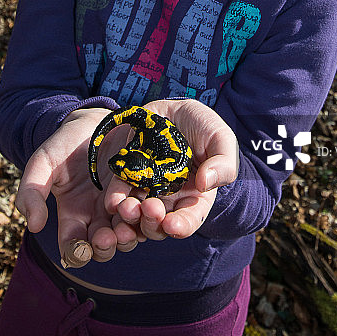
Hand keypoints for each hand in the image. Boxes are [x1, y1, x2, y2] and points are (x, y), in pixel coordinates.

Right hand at [15, 108, 146, 266]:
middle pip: (104, 246)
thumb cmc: (64, 143)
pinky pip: (147, 211)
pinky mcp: (141, 191)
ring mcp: (122, 205)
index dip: (78, 253)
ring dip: (129, 234)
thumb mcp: (43, 163)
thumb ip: (32, 192)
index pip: (74, 248)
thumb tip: (34, 226)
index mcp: (73, 217)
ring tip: (129, 224)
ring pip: (128, 233)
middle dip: (107, 246)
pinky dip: (148, 215)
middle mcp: (99, 217)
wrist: (93, 120)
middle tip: (109, 237)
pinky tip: (147, 208)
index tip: (82, 248)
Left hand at [104, 99, 238, 241]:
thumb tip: (206, 184)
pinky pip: (118, 192)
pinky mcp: (128, 174)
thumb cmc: (203, 127)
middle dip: (153, 222)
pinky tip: (113, 202)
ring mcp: (146, 188)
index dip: (182, 226)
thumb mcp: (220, 140)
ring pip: (136, 214)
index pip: (189, 219)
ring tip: (128, 208)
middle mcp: (169, 198)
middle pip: (159, 223)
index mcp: (195, 196)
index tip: (172, 225)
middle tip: (151, 208)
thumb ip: (223, 164)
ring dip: (130, 216)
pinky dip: (115, 199)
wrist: (176, 109)